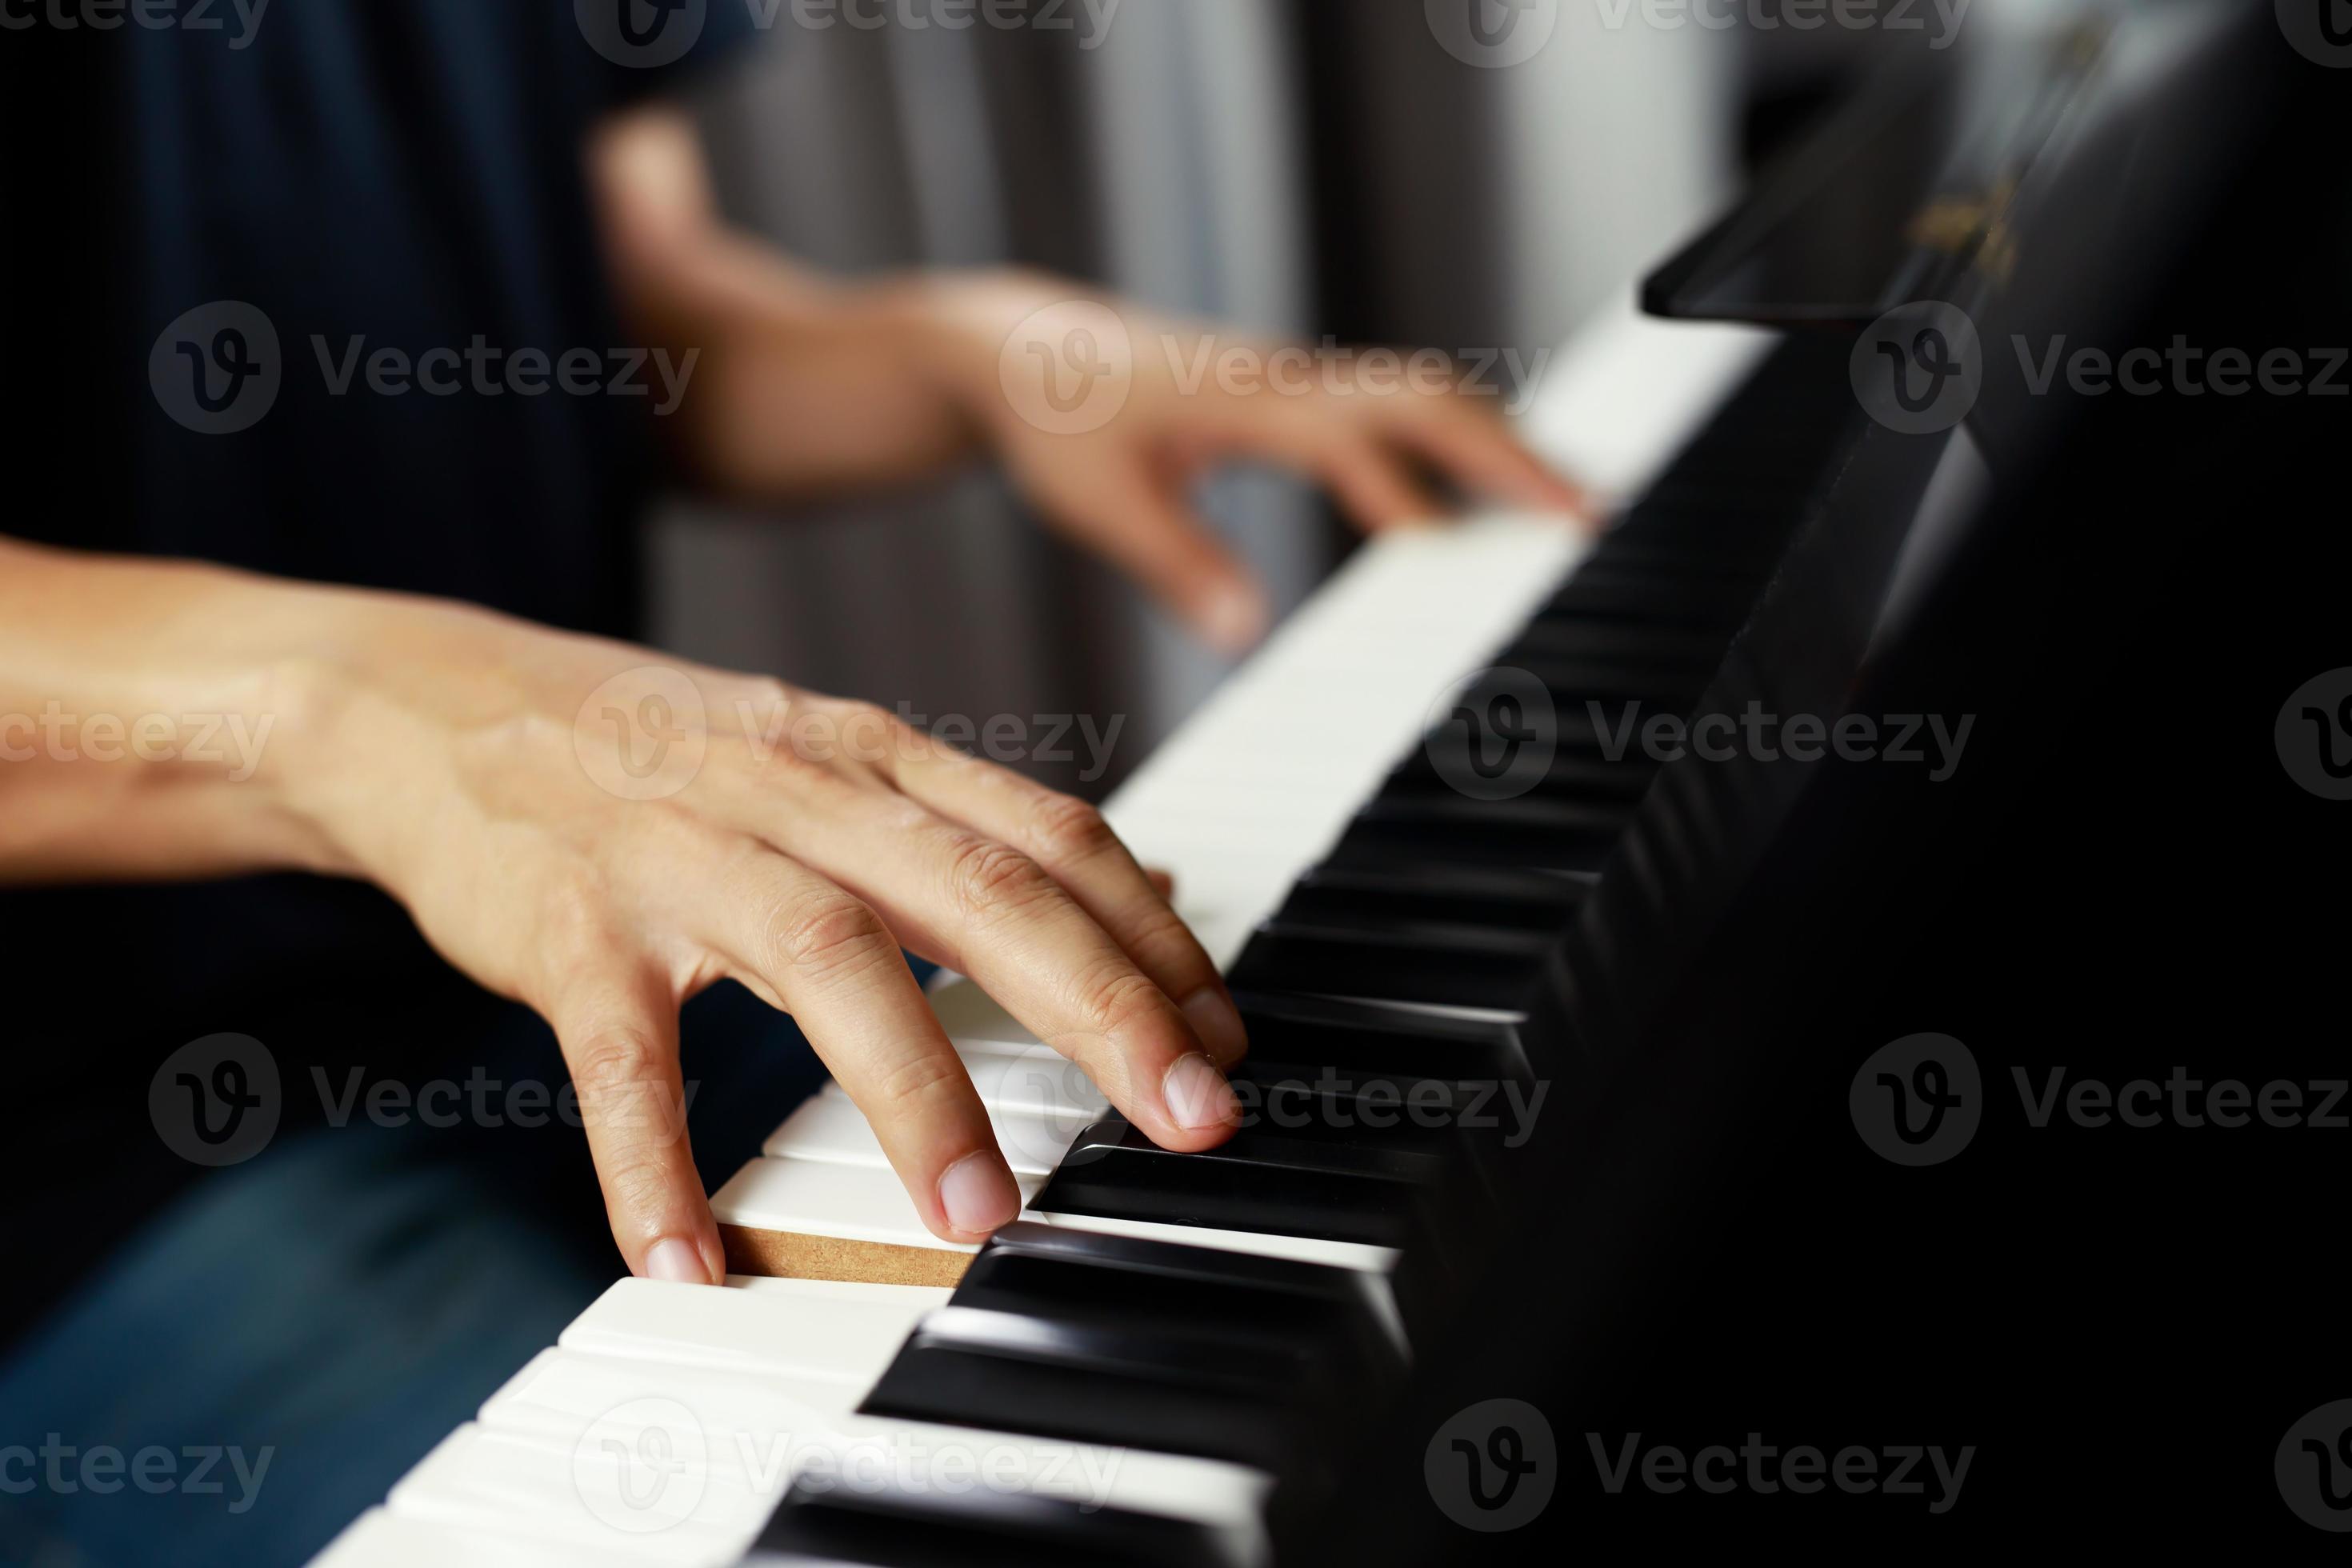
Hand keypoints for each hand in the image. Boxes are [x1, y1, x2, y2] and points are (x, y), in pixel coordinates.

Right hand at [288, 595, 1246, 1283]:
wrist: (433, 704)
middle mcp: (796, 791)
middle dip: (1103, 1005)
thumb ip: (970, 822)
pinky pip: (623, 1057)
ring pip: (829, 959)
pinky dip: (653, 1163)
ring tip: (983, 1213)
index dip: (1152, 936)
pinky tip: (689, 1257)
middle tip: (1191, 1118)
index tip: (1227, 1037)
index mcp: (872, 756)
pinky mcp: (568, 928)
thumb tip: (1142, 881)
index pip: (1050, 835)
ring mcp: (680, 853)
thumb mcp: (829, 758)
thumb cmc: (658, 752)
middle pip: (979, 888)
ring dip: (919, 1090)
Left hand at [934, 274, 1590, 652]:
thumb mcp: (1103, 505)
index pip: (1383, 435)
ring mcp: (1292, 380)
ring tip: (1561, 503)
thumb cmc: (1051, 421)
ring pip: (1420, 394)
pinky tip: (1459, 495)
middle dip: (1519, 453)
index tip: (1532, 532)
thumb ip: (1181, 566)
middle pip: (1433, 398)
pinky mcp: (1284, 393)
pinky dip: (1442, 442)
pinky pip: (1387, 408)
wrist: (1011, 351)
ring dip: (1492, 440)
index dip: (1463, 480)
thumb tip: (1251, 638)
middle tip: (1596, 513)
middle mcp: (1288, 379)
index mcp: (1253, 401)